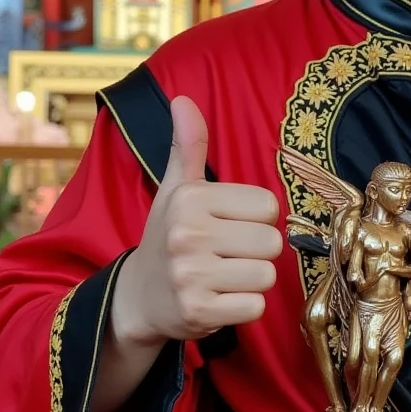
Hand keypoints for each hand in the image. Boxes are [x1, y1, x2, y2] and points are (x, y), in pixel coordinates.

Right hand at [111, 94, 282, 347]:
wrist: (138, 296)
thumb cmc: (167, 236)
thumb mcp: (176, 189)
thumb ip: (188, 146)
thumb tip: (182, 100)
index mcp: (189, 198)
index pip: (267, 205)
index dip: (255, 218)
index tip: (228, 225)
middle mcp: (187, 234)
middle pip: (271, 242)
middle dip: (256, 251)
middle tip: (227, 255)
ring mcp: (190, 276)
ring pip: (266, 275)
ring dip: (250, 280)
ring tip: (223, 276)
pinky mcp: (197, 312)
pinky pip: (254, 307)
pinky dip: (243, 307)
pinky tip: (219, 299)